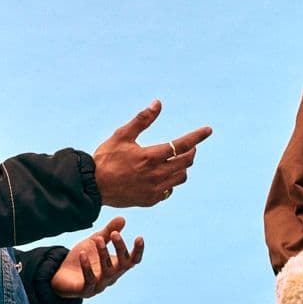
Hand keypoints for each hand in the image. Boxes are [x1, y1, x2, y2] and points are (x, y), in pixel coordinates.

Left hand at [50, 217, 143, 298]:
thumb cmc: (81, 259)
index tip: (139, 237)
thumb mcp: (95, 242)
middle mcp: (112, 277)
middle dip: (120, 249)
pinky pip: (89, 279)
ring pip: (107, 271)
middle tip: (114, 233)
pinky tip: (83, 254)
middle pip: (123, 265)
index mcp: (116, 266)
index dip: (138, 251)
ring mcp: (100, 285)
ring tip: (98, 240)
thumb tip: (123, 218)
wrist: (60, 275)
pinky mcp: (86, 290)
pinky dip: (87, 267)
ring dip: (104, 255)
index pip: (132, 260)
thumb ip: (108, 233)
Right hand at [93, 101, 211, 206]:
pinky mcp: (152, 200)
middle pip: (186, 162)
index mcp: (150, 157)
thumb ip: (142, 119)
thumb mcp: (122, 135)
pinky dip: (171, 180)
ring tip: (176, 159)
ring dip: (183, 167)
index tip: (208, 130)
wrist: (94, 187)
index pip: (182, 145)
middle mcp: (156, 175)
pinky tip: (163, 174)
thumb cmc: (106, 158)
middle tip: (189, 146)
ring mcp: (155, 189)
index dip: (197, 137)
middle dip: (191, 151)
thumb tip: (158, 103)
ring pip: (181, 177)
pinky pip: (170, 190)